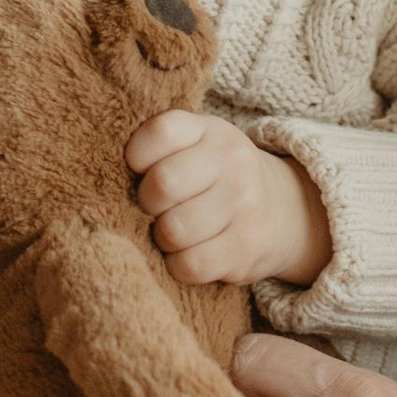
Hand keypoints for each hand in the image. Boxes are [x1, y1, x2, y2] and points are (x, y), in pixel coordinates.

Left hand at [128, 112, 331, 289]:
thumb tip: (110, 176)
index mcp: (210, 130)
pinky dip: (179, 266)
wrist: (286, 209)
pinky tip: (188, 254)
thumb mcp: (198, 144)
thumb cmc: (217, 177)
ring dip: (163, 239)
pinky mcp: (247, 247)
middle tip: (157, 209)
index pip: (160, 131)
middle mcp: (232, 161)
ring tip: (174, 233)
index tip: (141, 170)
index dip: (136, 156)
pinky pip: (190, 265)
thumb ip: (160, 146)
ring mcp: (244, 204)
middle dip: (147, 204)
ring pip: (173, 230)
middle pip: (162, 185)